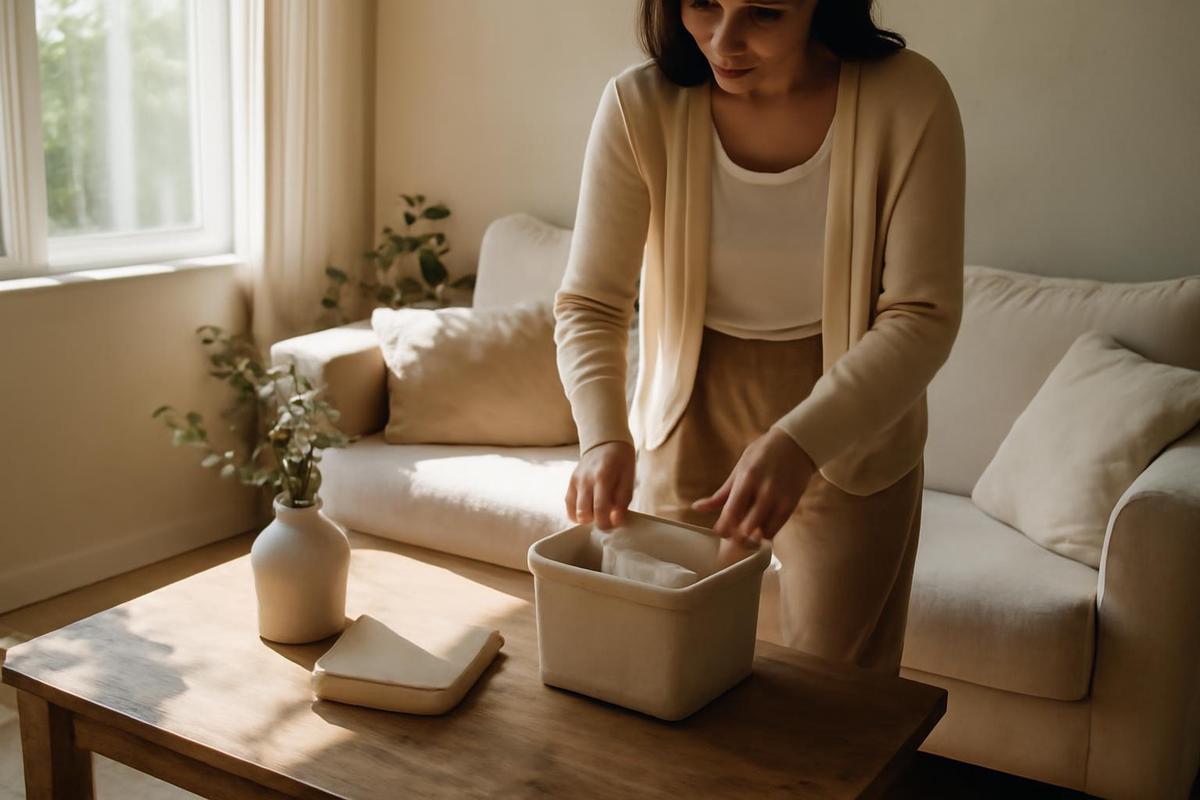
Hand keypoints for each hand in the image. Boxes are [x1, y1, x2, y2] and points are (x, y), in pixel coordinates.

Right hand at [566, 441, 635, 529]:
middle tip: (606, 517)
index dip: (606, 523)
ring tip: (598, 511)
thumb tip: (615, 521)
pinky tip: (589, 508)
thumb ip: (622, 502)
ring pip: (574, 513)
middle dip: (596, 521)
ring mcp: (575, 481)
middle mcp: (585, 480)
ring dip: (587, 517)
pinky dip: (577, 512)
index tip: (613, 524)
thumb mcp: (629, 480)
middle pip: (584, 514)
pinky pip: (569, 506)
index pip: (600, 509)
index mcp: (602, 478)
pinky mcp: (570, 483)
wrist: (606, 443)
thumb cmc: (621, 463)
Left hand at [691, 428, 815, 545]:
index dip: (723, 528)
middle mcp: (764, 491)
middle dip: (736, 535)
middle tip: (731, 534)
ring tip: (746, 529)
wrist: (796, 444)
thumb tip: (696, 508)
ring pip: (761, 532)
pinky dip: (764, 532)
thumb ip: (721, 494)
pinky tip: (760, 525)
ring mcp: (780, 499)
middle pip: (746, 527)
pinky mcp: (791, 505)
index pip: (731, 512)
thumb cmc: (762, 454)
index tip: (719, 531)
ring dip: (751, 536)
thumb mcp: (739, 469)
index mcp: (747, 479)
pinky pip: (775, 529)